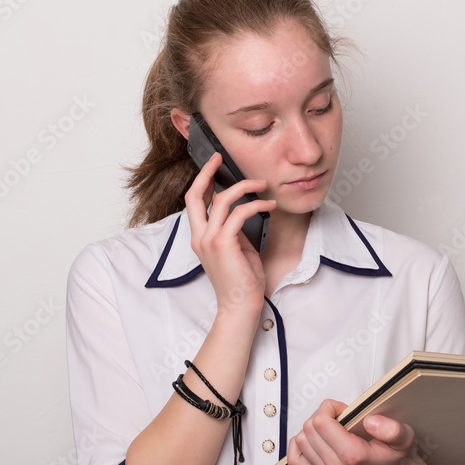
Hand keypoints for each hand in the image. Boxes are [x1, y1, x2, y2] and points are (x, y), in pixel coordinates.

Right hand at [183, 151, 276, 319]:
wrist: (240, 307)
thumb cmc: (241, 281)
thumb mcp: (235, 249)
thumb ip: (233, 230)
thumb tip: (242, 210)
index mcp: (199, 237)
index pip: (194, 202)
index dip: (202, 180)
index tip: (214, 165)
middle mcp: (199, 236)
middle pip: (195, 195)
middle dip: (207, 172)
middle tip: (220, 157)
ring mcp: (209, 240)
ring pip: (222, 199)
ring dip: (245, 187)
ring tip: (263, 185)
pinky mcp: (224, 243)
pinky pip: (240, 213)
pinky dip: (256, 204)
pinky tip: (269, 204)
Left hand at [287, 399, 440, 464]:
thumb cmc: (398, 459)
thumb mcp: (405, 438)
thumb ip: (392, 429)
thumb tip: (371, 422)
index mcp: (353, 456)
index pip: (320, 422)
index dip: (329, 407)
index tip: (342, 409)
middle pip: (309, 428)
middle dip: (321, 415)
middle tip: (338, 416)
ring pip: (301, 440)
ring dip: (312, 428)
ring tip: (331, 427)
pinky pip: (296, 459)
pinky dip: (300, 444)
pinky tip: (315, 439)